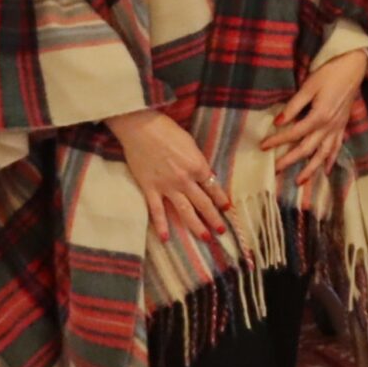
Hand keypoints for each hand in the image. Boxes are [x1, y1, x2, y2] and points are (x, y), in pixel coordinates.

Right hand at [107, 108, 231, 243]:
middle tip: (222, 231)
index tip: (227, 209)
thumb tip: (205, 175)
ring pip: (184, 211)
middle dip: (214, 218)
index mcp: (197, 166)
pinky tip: (166, 238)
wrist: (140, 128)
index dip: (221, 200)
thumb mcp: (190, 144)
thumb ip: (198, 162)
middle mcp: (185, 180)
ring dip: (196, 226)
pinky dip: (161, 225)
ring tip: (205, 238)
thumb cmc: (167, 131)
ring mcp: (167, 186)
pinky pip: (157, 211)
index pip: (213, 188)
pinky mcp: (149, 188)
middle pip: (203, 203)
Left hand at [259, 50, 367, 178]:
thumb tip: (277, 122)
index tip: (263, 146)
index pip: (294, 133)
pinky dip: (330, 160)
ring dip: (311, 169)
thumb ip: (293, 106)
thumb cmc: (329, 74)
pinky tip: (324, 170)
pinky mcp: (342, 126)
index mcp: (319, 115)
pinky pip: (336, 148)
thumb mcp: (308, 86)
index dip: (277, 140)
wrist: (353, 68)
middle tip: (275, 170)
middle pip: (307, 148)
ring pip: (323, 154)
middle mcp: (329, 126)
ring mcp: (337, 128)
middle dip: (290, 161)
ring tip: (299, 181)